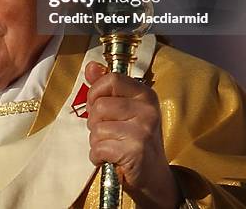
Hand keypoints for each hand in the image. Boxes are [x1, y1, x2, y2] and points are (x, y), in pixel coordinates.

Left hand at [85, 61, 180, 208]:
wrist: (155, 178)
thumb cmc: (135, 140)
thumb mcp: (124, 109)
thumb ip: (106, 87)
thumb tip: (90, 66)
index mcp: (145, 94)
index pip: (111, 79)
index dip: (96, 92)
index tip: (97, 104)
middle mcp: (147, 109)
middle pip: (100, 105)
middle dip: (95, 121)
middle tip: (108, 132)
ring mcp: (142, 130)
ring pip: (97, 127)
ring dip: (97, 140)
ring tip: (111, 145)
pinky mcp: (135, 151)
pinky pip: (99, 147)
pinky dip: (97, 156)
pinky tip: (109, 158)